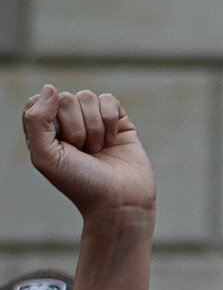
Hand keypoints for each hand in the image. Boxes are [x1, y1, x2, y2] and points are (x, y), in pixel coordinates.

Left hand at [21, 84, 154, 223]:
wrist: (120, 201)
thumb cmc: (81, 184)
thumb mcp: (46, 156)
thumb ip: (36, 120)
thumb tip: (51, 88)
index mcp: (45, 132)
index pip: (39, 101)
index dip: (50, 119)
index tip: (60, 144)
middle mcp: (68, 123)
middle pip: (65, 98)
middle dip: (75, 128)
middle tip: (82, 153)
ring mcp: (93, 120)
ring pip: (87, 97)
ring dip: (94, 127)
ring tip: (98, 150)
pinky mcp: (117, 120)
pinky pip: (109, 100)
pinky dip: (110, 120)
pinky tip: (112, 141)